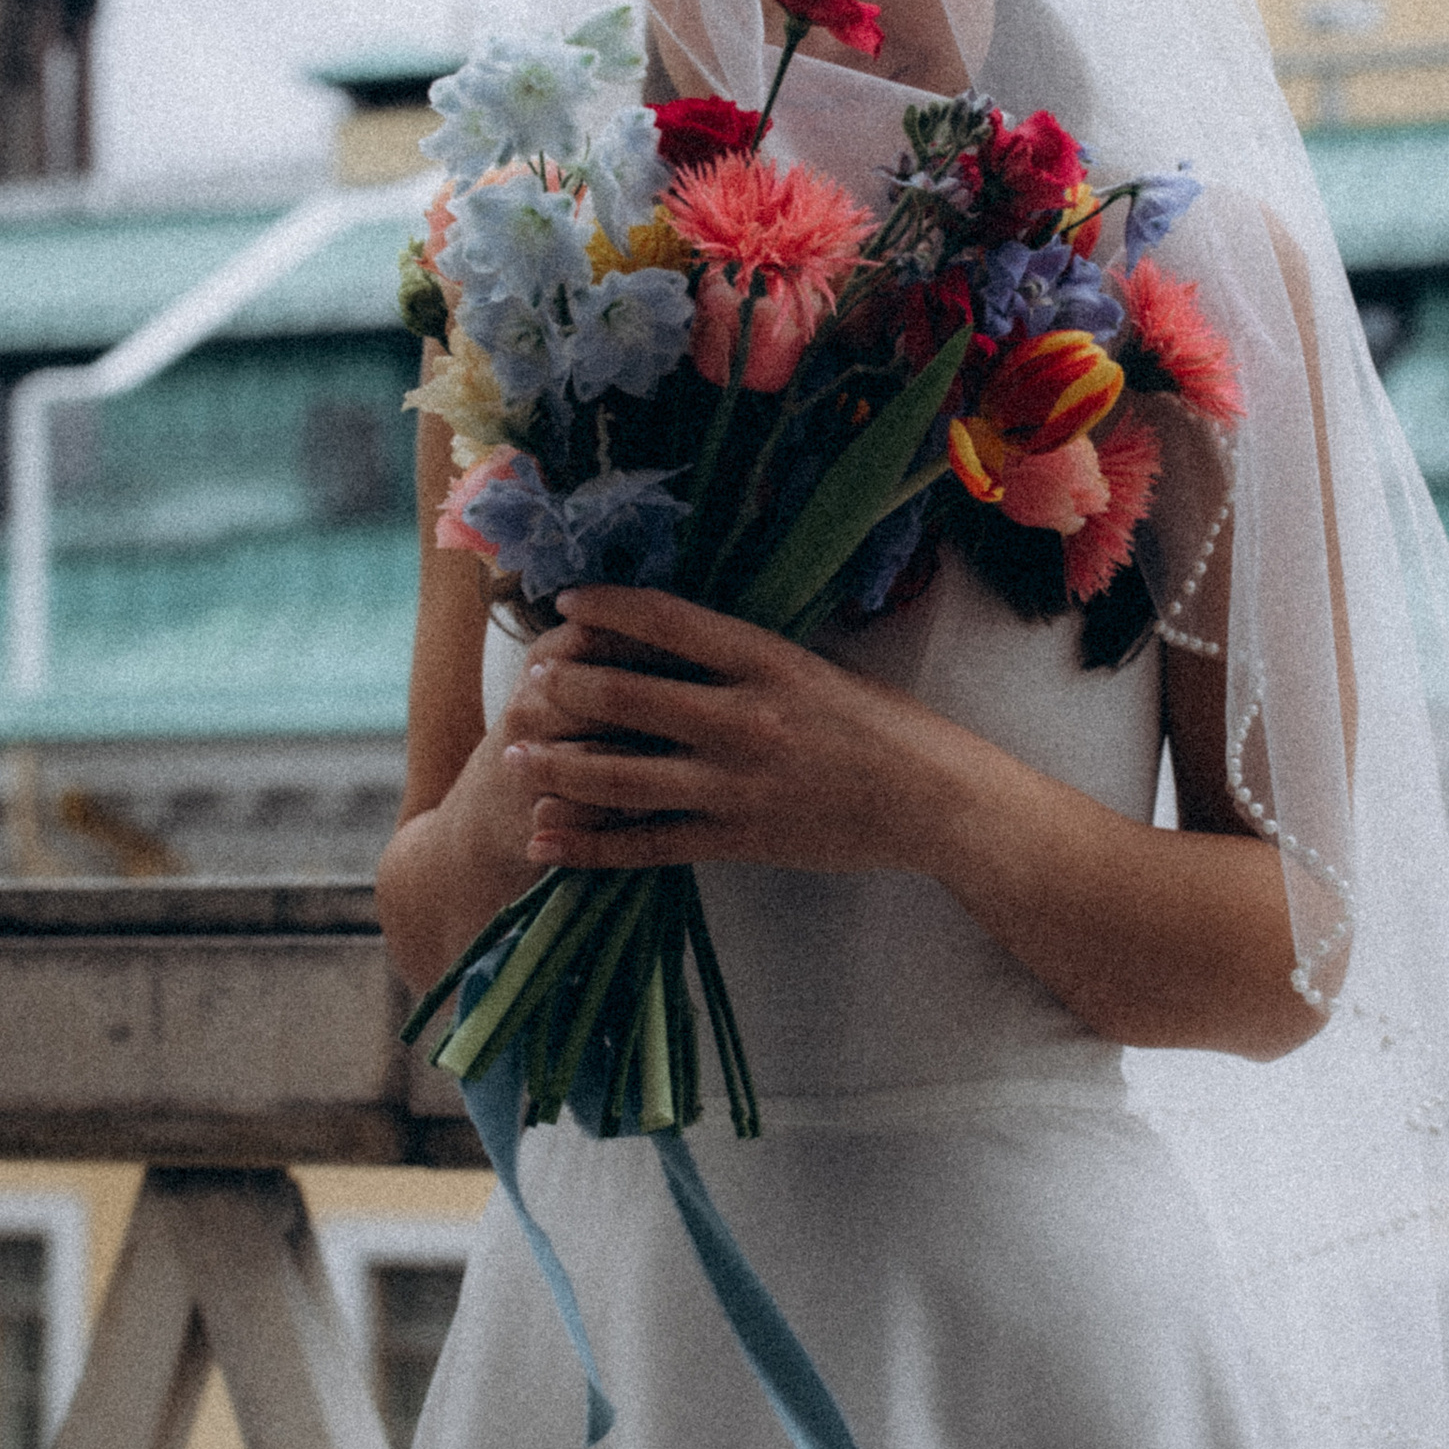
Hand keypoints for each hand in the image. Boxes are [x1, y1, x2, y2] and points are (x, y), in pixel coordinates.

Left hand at [504, 586, 950, 876]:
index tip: (566, 603)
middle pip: (626, 698)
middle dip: (563, 690)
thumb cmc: (883, 726)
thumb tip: (674, 635)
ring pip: (622, 777)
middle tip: (529, 685)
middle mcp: (746, 718)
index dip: (606, 609)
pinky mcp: (740, 840)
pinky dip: (590, 846)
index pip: (667, 621)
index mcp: (768, 661)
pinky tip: (546, 840)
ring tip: (512, 758)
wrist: (936, 801)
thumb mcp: (818, 667)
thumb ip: (748, 657)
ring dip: (557, 767)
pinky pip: (647, 845)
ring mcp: (738, 785)